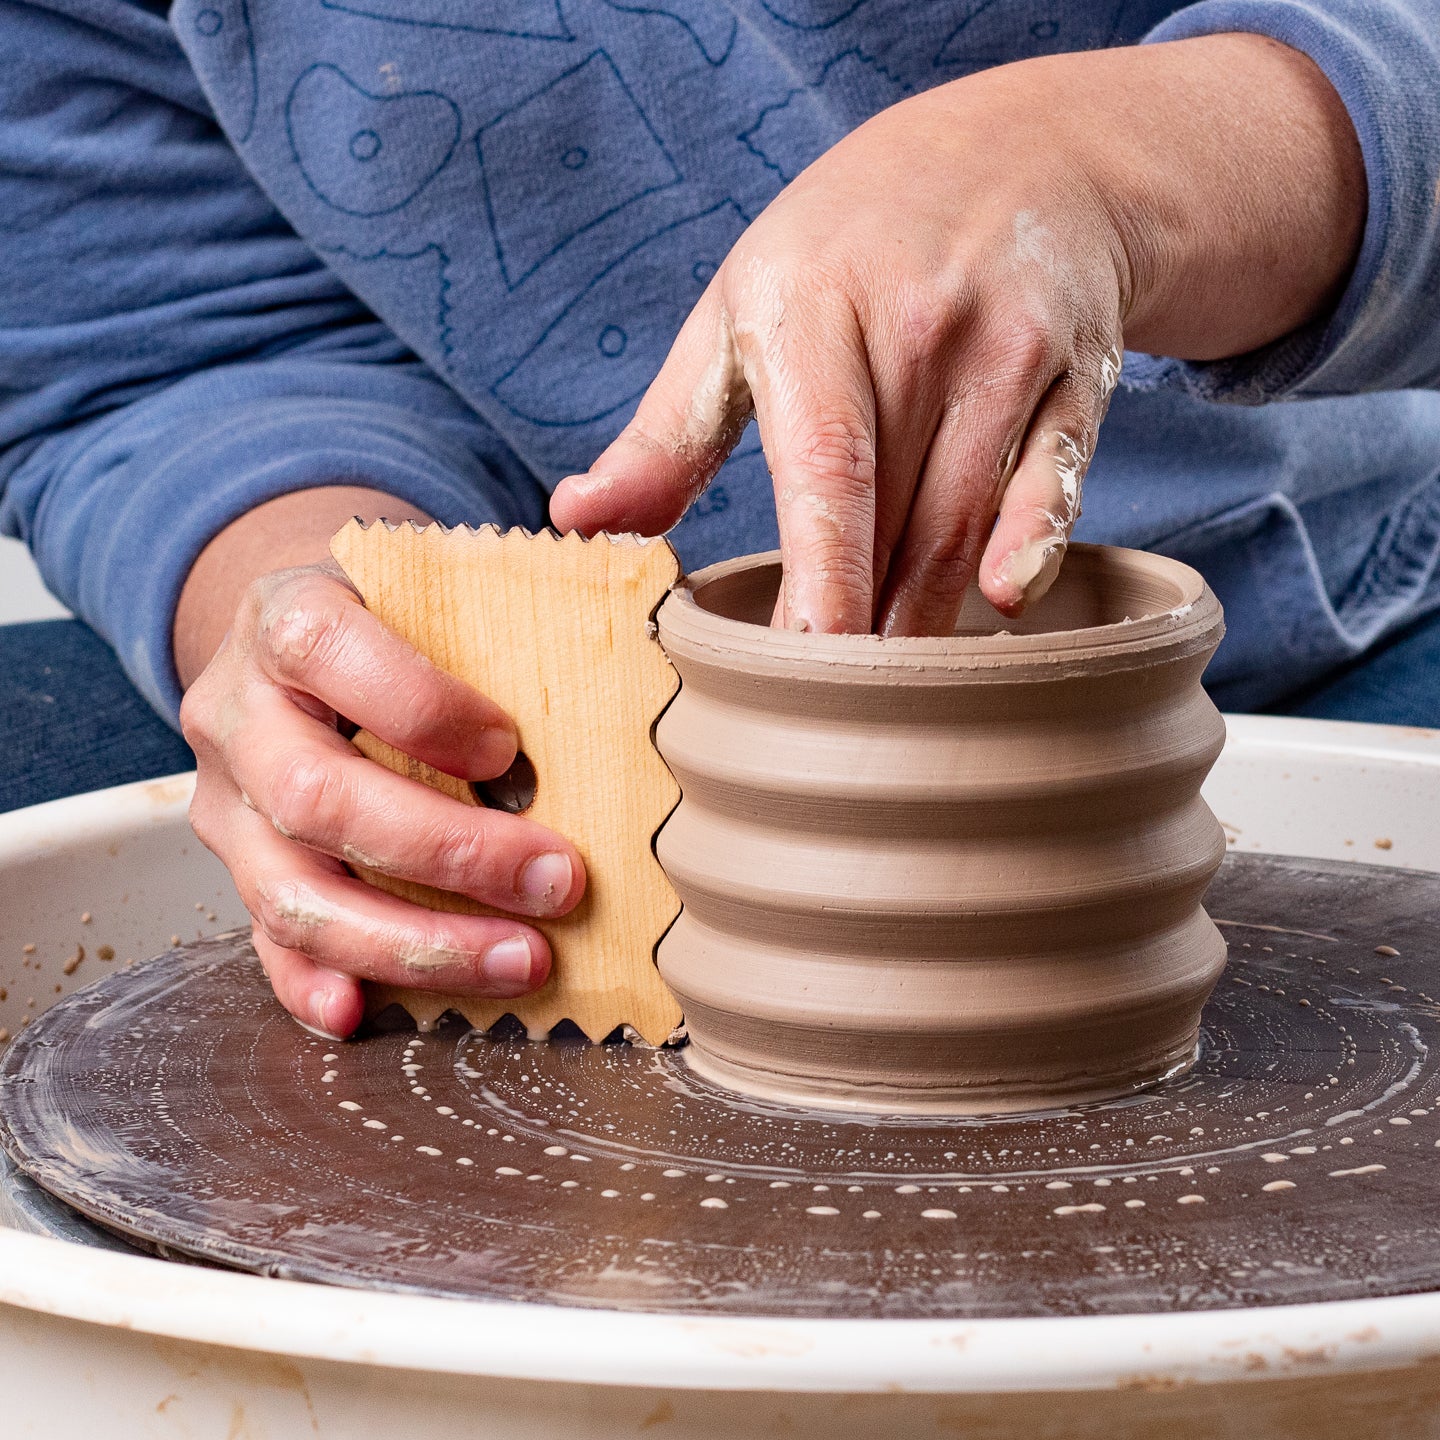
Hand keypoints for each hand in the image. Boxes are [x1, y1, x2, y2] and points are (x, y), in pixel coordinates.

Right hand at [177, 499, 584, 1039]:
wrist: (306, 647)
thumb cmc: (400, 616)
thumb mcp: (447, 568)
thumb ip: (531, 551)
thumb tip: (604, 524)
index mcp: (286, 617)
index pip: (323, 648)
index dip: (417, 706)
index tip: (507, 749)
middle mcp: (238, 712)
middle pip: (315, 795)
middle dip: (447, 853)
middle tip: (559, 880)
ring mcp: (227, 803)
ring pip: (292, 891)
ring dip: (413, 941)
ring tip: (521, 960)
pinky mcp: (239, 871)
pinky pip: (266, 941)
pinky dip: (314, 983)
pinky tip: (366, 1010)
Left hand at [551, 35, 1362, 634]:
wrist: (1009, 150)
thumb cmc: (844, 248)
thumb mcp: (738, 312)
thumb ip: (666, 430)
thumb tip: (577, 518)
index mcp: (813, 320)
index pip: (822, 477)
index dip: (818, 587)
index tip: (795, 677)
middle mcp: (918, 330)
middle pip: (896, 523)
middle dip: (869, 634)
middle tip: (835, 728)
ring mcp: (1009, 348)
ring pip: (967, 519)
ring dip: (931, 616)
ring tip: (894, 701)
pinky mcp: (1077, 370)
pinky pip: (1058, 473)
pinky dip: (1036, 539)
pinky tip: (1010, 599)